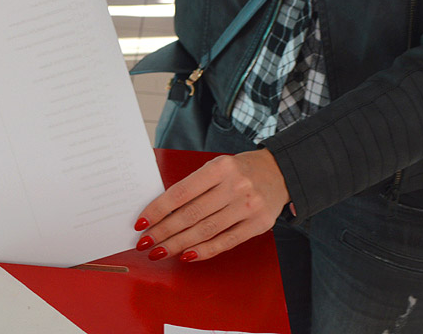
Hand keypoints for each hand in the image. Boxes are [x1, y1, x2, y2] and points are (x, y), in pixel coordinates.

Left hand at [134, 149, 290, 261]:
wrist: (280, 172)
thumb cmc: (240, 171)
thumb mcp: (217, 168)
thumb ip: (194, 187)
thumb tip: (162, 213)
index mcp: (220, 167)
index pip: (181, 192)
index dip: (158, 210)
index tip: (141, 223)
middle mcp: (236, 186)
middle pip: (191, 214)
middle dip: (163, 231)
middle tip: (145, 243)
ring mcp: (249, 206)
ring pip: (206, 231)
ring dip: (178, 244)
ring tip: (160, 252)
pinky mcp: (259, 224)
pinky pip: (226, 242)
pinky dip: (204, 251)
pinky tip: (186, 255)